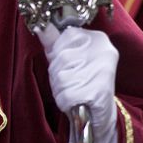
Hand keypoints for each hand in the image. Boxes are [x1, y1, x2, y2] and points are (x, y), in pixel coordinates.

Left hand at [37, 25, 118, 142]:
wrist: (102, 117)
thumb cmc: (83, 83)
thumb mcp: (69, 57)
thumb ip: (54, 41)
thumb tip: (39, 25)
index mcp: (99, 39)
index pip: (66, 35)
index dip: (59, 53)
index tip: (70, 65)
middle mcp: (104, 51)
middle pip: (61, 58)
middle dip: (58, 73)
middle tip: (72, 82)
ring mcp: (102, 71)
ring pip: (61, 76)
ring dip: (60, 89)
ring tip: (74, 92)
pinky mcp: (97, 92)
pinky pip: (66, 95)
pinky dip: (64, 102)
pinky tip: (75, 103)